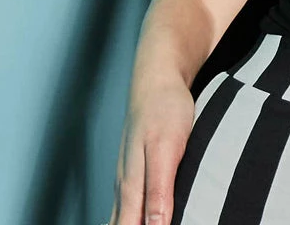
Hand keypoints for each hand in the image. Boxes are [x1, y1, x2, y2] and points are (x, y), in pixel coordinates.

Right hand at [108, 71, 194, 224]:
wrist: (159, 77)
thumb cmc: (164, 108)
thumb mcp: (166, 149)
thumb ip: (158, 191)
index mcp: (131, 186)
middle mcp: (126, 185)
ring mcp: (130, 176)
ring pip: (123, 217)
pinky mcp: (140, 168)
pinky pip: (131, 204)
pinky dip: (135, 217)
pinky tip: (143, 218)